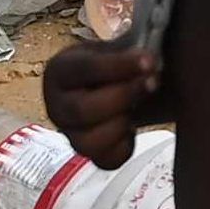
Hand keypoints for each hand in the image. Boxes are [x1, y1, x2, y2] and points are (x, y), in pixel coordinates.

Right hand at [45, 39, 160, 167]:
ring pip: (89, 142)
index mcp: (59, 71)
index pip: (84, 69)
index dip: (118, 66)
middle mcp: (56, 105)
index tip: (149, 60)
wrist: (121, 85)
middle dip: (123, 96)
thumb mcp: (118, 48)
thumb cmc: (117, 64)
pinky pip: (106, 161)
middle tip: (152, 83)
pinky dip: (124, 147)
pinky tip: (132, 129)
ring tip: (138, 108)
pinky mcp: (88, 154)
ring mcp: (70, 133)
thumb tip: (152, 53)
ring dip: (120, 125)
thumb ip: (132, 47)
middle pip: (82, 110)